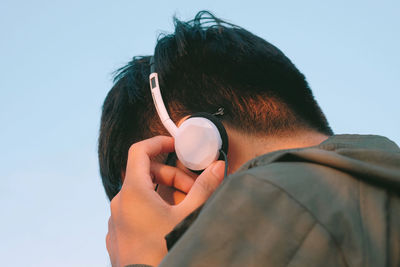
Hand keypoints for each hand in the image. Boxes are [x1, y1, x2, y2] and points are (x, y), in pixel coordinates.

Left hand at [106, 136, 224, 266]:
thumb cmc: (163, 251)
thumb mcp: (189, 216)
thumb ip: (204, 187)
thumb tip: (217, 166)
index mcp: (133, 192)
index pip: (139, 151)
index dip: (158, 142)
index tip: (174, 145)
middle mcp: (120, 202)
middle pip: (145, 173)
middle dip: (171, 177)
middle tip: (192, 191)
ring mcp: (117, 219)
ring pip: (141, 193)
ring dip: (164, 194)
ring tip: (183, 209)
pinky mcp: (119, 234)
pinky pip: (135, 210)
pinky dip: (152, 208)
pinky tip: (168, 224)